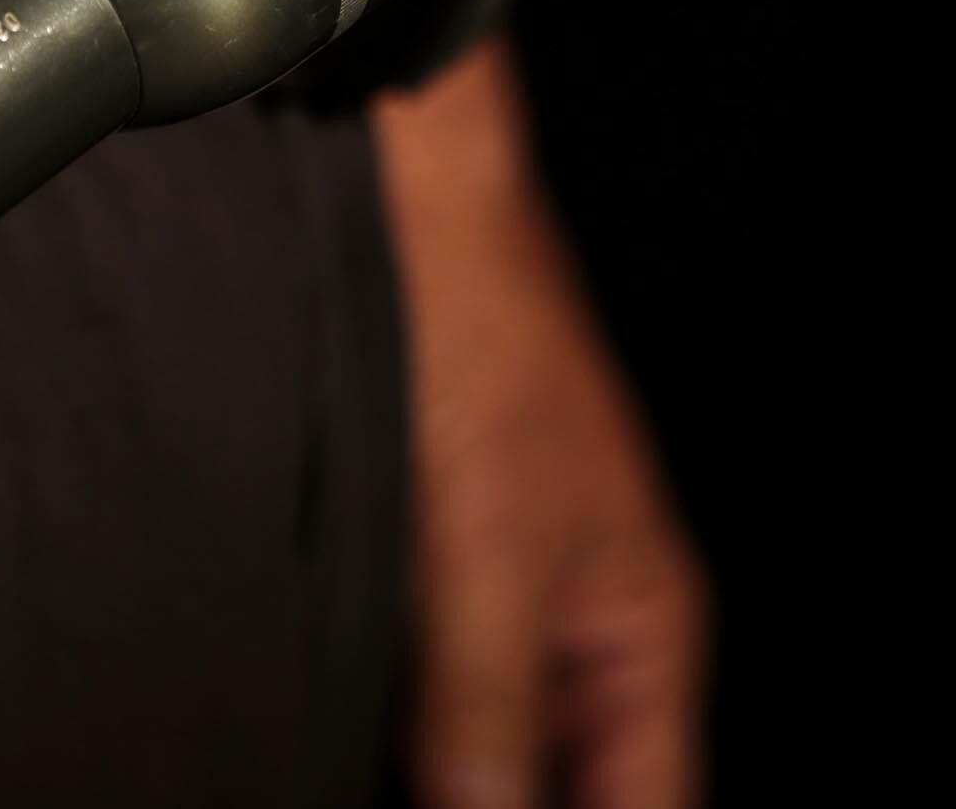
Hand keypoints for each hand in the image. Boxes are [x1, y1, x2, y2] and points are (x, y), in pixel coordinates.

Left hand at [373, 37, 708, 808]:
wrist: (402, 205)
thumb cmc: (472, 340)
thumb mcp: (482, 570)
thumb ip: (487, 727)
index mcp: (641, 635)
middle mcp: (580, 628)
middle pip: (557, 789)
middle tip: (393, 789)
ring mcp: (499, 599)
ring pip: (476, 749)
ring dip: (427, 774)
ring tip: (343, 766)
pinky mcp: (421, 571)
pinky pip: (413, 694)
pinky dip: (379, 731)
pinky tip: (314, 735)